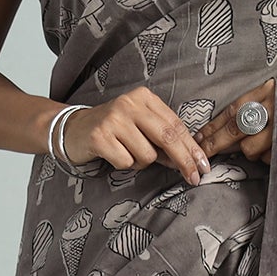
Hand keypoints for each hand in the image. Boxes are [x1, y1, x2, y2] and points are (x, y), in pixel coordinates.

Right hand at [57, 85, 211, 184]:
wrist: (72, 129)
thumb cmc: (113, 130)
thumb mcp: (140, 126)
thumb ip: (163, 138)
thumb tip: (190, 159)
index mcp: (144, 97)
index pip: (176, 125)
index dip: (192, 148)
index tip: (204, 165)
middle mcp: (129, 104)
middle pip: (168, 137)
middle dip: (184, 161)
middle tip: (193, 178)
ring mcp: (113, 119)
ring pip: (147, 155)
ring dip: (141, 162)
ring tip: (126, 152)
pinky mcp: (100, 136)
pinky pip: (126, 162)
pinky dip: (123, 165)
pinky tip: (113, 154)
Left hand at [195, 81, 275, 162]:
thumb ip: (254, 108)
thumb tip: (224, 131)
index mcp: (267, 91)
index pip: (232, 110)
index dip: (213, 126)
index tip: (199, 137)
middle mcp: (273, 106)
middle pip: (235, 128)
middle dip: (215, 143)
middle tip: (204, 153)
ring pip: (249, 148)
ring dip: (250, 151)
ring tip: (261, 146)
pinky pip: (267, 158)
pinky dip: (267, 157)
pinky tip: (275, 150)